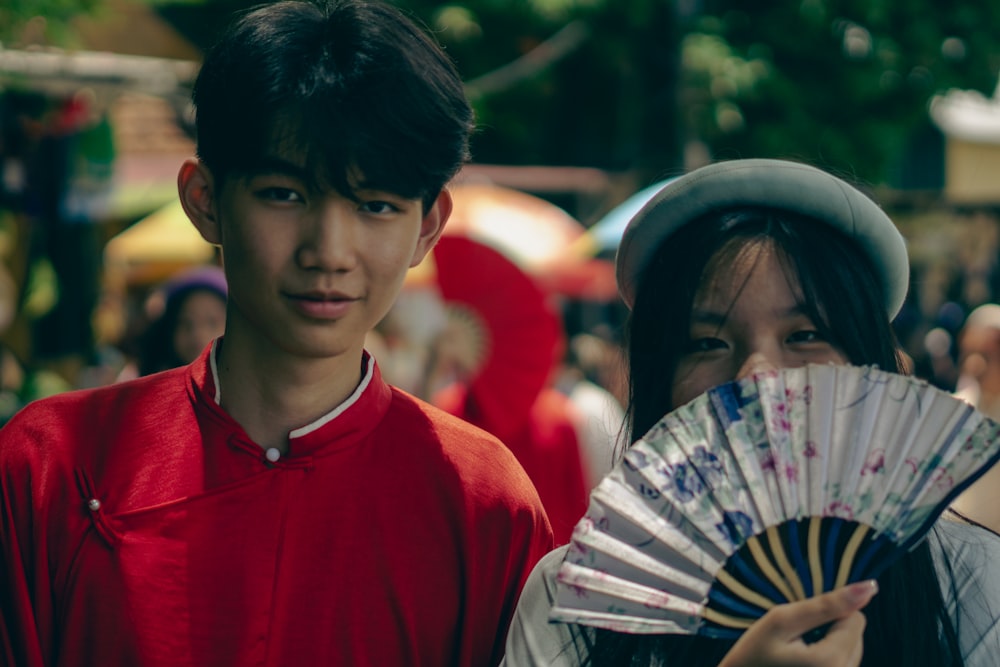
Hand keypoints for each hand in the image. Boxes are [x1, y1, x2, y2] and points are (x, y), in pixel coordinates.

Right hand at [717, 580, 877, 666]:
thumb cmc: (753, 654)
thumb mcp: (781, 621)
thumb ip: (825, 605)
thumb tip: (868, 588)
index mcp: (832, 660)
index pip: (856, 618)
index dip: (829, 612)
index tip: (802, 621)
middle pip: (856, 635)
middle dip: (831, 629)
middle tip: (796, 637)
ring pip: (852, 649)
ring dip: (830, 643)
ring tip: (798, 651)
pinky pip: (843, 664)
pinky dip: (827, 659)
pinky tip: (802, 663)